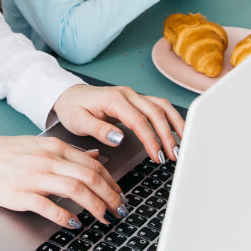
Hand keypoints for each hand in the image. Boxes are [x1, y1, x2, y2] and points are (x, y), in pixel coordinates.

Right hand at [0, 135, 124, 229]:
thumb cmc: (7, 153)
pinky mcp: (22, 195)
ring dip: (96, 207)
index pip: (93, 164)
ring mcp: (35, 177)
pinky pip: (50, 207)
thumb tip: (96, 156)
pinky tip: (75, 224)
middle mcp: (48, 160)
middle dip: (111, 196)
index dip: (112, 182)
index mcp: (55, 148)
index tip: (119, 195)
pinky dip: (65, 217)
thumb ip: (70, 152)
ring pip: (76, 190)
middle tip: (120, 210)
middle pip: (90, 177)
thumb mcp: (42, 145)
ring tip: (105, 218)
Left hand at [52, 84, 183, 164]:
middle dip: (167, 135)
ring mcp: (133, 96)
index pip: (139, 120)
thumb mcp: (78, 121)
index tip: (157, 155)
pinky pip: (159, 106)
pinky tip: (178, 131)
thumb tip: (119, 138)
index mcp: (114, 100)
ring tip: (182, 144)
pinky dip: (171, 118)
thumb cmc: (73, 108)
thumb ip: (99, 130)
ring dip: (175, 124)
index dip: (151, 139)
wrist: (69, 95)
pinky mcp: (136, 100)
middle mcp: (127, 95)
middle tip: (173, 155)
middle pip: (156, 112)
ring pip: (162, 106)